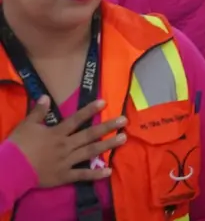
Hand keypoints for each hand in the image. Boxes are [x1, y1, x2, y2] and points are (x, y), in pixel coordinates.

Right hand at [7, 99, 125, 188]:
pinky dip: (95, 174)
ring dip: (107, 145)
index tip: (104, 102)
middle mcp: (65, 146)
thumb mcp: (26, 126)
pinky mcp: (64, 176)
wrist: (11, 170)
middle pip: (90, 135)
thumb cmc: (18, 147)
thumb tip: (45, 96)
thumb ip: (38, 112)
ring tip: (123, 139)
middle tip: (124, 121)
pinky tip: (108, 171)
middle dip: (108, 127)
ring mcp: (66, 161)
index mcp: (57, 134)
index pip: (76, 119)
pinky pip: (82, 175)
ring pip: (91, 152)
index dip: (90, 110)